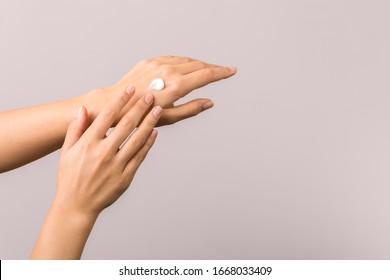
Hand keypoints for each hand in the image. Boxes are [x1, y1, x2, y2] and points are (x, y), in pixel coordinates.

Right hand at [31, 85, 159, 258]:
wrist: (77, 206)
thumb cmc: (70, 177)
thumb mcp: (66, 152)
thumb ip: (75, 129)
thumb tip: (84, 109)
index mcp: (88, 143)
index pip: (108, 115)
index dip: (121, 100)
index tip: (130, 89)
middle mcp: (104, 152)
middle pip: (126, 125)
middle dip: (140, 108)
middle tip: (150, 96)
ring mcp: (116, 165)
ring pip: (137, 139)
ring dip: (149, 122)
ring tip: (158, 110)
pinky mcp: (126, 177)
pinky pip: (140, 156)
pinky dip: (149, 143)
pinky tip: (155, 132)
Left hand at [88, 56, 236, 125]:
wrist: (115, 104)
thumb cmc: (141, 116)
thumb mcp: (169, 117)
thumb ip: (192, 108)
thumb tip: (209, 102)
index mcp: (176, 86)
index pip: (206, 75)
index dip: (222, 72)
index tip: (232, 71)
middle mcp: (169, 71)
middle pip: (199, 64)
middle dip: (213, 67)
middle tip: (223, 71)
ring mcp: (158, 64)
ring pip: (186, 59)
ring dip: (199, 64)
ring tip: (207, 70)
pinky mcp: (149, 61)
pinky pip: (172, 58)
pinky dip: (184, 61)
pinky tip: (187, 66)